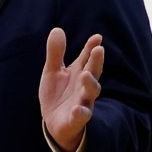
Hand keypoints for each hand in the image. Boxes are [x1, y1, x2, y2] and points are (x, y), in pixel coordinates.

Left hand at [38, 28, 104, 151]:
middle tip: (99, 50)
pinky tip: (76, 108)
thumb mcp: (52, 72)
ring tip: (85, 75)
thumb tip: (57, 29)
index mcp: (79, 72)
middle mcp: (84, 86)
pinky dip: (80, 112)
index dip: (91, 47)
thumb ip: (55, 53)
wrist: (54, 123)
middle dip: (96, 62)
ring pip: (90, 93)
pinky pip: (81, 116)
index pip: (87, 58)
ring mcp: (82, 102)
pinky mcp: (76, 119)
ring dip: (90, 84)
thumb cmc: (57, 94)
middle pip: (93, 72)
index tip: (97, 37)